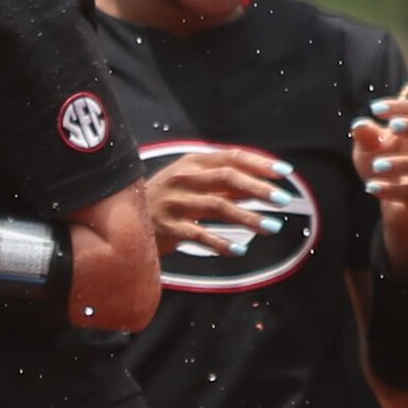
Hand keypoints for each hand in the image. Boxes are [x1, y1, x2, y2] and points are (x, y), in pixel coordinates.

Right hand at [135, 142, 296, 258]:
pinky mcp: (167, 227)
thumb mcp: (194, 183)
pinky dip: (221, 243)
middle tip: (284, 199)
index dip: (260, 164)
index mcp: (192, 162)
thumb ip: (225, 185)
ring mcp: (174, 202)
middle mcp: (183, 178)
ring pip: (217, 206)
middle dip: (259, 188)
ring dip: (248, 217)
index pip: (232, 157)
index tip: (285, 173)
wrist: (122, 217)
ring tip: (272, 227)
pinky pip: (199, 235)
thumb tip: (261, 188)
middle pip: (227, 178)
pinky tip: (240, 250)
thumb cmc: (167, 198)